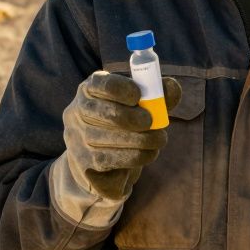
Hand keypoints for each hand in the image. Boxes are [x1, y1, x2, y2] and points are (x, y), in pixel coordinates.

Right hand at [60, 70, 182, 200]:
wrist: (101, 166)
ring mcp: (77, 138)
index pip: (102, 84)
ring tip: (159, 139)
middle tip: (153, 123)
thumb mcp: (139, 106)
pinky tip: (148, 153)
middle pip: (109, 113)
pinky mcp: (84, 163)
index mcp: (90, 89)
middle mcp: (77, 111)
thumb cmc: (124, 125)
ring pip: (114, 138)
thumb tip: (172, 87)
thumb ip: (157, 94)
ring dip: (144, 140)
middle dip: (137, 118)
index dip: (123, 88)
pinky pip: (113, 158)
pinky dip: (137, 156)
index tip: (139, 96)